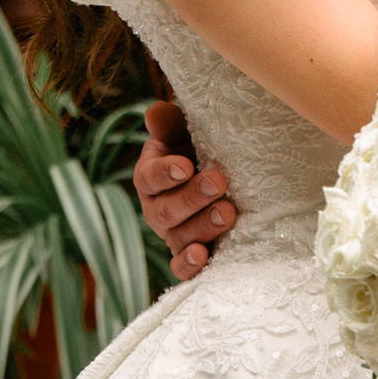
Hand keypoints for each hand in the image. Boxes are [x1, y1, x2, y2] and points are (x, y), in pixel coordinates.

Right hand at [134, 98, 238, 280]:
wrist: (222, 174)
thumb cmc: (201, 148)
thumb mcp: (186, 131)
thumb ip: (171, 123)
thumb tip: (156, 111)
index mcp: (151, 176)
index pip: (149, 177)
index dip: (164, 173)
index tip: (185, 166)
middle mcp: (157, 209)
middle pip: (166, 210)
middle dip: (192, 198)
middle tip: (218, 183)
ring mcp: (173, 234)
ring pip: (178, 238)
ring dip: (201, 228)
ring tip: (228, 212)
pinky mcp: (190, 254)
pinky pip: (181, 267)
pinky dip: (189, 266)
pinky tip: (203, 257)